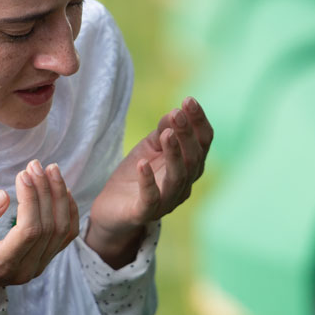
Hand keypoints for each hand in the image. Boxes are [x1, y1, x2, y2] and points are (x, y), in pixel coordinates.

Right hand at [0, 160, 79, 305]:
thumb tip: (3, 196)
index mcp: (1, 265)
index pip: (29, 231)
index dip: (31, 199)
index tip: (23, 174)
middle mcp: (26, 270)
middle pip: (49, 228)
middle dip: (45, 191)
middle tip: (35, 165)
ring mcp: (38, 266)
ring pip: (62, 230)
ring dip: (59, 196)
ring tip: (51, 170)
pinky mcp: (44, 259)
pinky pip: (66, 235)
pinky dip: (69, 211)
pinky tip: (62, 190)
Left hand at [86, 97, 212, 267]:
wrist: (112, 210)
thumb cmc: (135, 176)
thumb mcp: (148, 147)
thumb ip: (162, 131)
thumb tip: (175, 112)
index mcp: (189, 166)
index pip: (203, 142)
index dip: (199, 121)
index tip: (188, 100)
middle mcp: (183, 185)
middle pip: (194, 159)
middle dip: (186, 134)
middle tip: (177, 112)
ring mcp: (166, 201)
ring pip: (178, 177)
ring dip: (174, 154)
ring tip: (166, 133)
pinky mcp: (144, 213)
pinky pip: (151, 198)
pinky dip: (147, 181)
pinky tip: (141, 164)